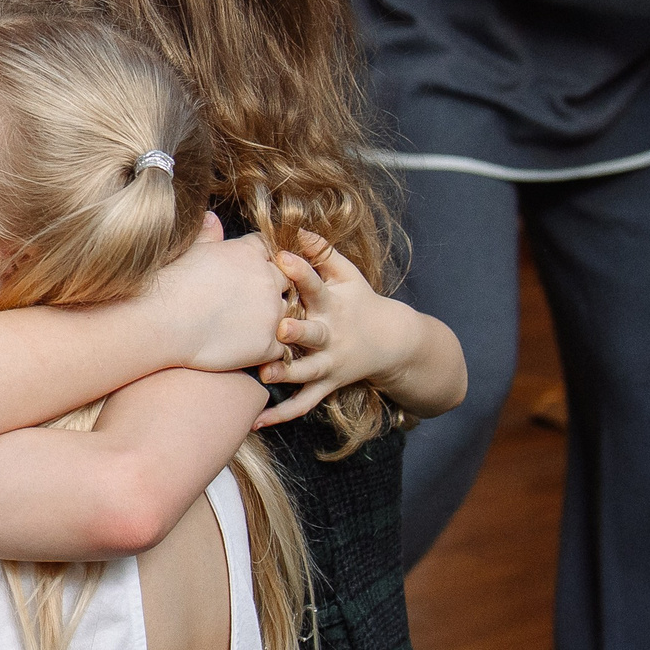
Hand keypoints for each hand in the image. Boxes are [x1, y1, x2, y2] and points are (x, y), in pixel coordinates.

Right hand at [145, 214, 289, 372]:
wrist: (159, 322)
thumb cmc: (169, 286)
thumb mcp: (190, 252)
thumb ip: (209, 236)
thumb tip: (212, 218)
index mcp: (248, 254)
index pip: (268, 249)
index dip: (259, 259)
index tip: (244, 272)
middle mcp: (266, 280)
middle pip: (285, 279)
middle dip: (270, 288)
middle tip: (245, 301)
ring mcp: (270, 313)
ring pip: (287, 313)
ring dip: (273, 318)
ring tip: (244, 326)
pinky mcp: (267, 344)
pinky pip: (281, 347)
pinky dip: (267, 348)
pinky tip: (246, 348)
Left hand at [258, 232, 415, 422]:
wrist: (394, 342)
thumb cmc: (359, 301)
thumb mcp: (347, 274)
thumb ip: (322, 252)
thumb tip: (296, 226)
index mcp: (333, 304)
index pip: (316, 284)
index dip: (301, 271)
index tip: (283, 257)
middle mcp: (332, 335)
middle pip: (315, 334)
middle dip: (299, 332)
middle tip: (281, 329)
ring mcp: (330, 363)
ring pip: (308, 372)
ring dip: (288, 375)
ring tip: (265, 377)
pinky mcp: (327, 384)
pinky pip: (305, 404)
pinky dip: (282, 415)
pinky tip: (256, 422)